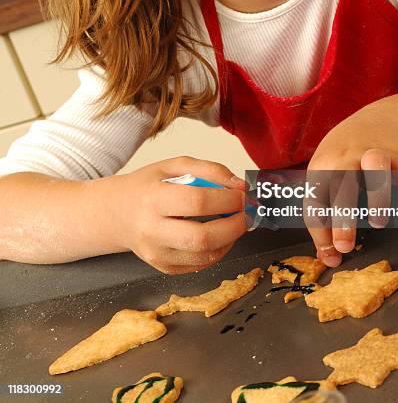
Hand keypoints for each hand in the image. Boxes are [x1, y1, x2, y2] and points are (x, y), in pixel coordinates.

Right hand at [105, 157, 246, 273]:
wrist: (115, 213)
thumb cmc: (145, 187)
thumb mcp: (172, 165)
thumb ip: (208, 170)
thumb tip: (239, 185)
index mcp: (152, 199)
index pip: (197, 202)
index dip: (228, 199)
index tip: (243, 195)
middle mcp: (151, 231)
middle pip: (202, 237)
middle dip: (234, 226)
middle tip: (246, 213)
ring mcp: (156, 254)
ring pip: (205, 256)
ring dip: (230, 239)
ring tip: (235, 222)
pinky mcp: (164, 268)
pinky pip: (200, 265)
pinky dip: (218, 250)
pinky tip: (219, 235)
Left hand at [305, 106, 397, 267]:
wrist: (377, 122)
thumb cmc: (345, 161)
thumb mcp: (326, 178)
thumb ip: (326, 217)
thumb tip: (329, 258)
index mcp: (323, 166)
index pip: (316, 198)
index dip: (321, 228)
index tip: (332, 254)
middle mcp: (347, 156)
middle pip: (342, 182)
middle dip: (342, 215)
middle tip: (345, 245)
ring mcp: (375, 152)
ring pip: (375, 168)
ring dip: (376, 197)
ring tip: (377, 223)